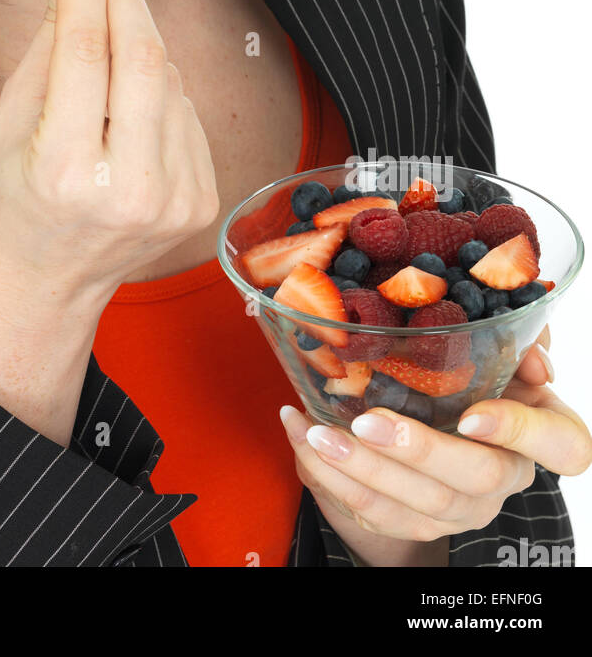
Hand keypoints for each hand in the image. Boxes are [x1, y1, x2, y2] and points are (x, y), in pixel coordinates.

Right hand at [0, 0, 219, 327]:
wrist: (38, 288)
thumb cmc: (9, 202)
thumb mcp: (9, 121)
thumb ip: (48, 40)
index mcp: (65, 171)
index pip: (87, 49)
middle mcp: (128, 189)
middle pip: (145, 55)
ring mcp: (173, 200)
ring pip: (170, 78)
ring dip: (138, 43)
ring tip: (99, 53)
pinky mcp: (200, 201)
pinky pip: (185, 112)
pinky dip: (159, 91)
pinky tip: (126, 108)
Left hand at [280, 326, 591, 565]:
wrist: (442, 427)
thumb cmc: (472, 377)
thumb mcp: (498, 350)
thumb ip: (511, 336)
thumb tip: (527, 349)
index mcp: (542, 431)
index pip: (559, 445)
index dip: (517, 432)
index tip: (472, 416)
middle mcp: (506, 477)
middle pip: (473, 478)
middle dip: (416, 451)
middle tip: (365, 421)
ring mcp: (463, 509)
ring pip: (418, 505)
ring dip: (361, 469)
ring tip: (316, 432)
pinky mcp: (418, 524)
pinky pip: (374, 513)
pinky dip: (331, 478)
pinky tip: (302, 438)